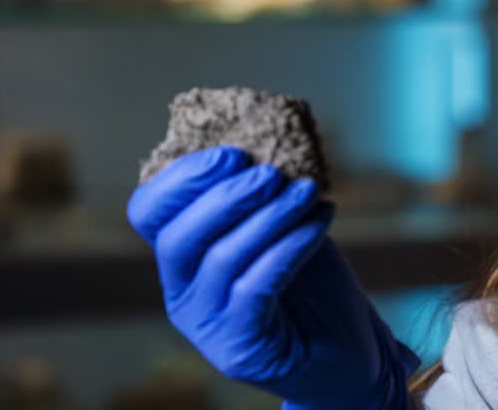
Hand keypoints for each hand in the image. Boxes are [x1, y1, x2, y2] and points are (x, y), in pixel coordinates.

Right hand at [126, 146, 420, 409]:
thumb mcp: (282, 231)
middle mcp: (182, 294)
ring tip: (307, 193)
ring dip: (270, 216)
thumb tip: (270, 143)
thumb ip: (263, 198)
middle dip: (225, 195)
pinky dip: (291, 245)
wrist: (348, 355)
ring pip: (222, 258)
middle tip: (271, 173)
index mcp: (181, 259)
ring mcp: (207, 325)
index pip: (149, 212)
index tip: (233, 152)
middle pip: (177, 237)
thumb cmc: (313, 287)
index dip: (182, 177)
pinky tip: (321, 221)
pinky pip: (258, 286)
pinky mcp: (241, 347)